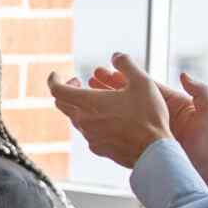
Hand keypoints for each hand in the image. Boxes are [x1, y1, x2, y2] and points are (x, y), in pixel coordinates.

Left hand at [45, 53, 175, 169]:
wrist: (154, 151)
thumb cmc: (148, 116)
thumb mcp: (143, 83)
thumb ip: (127, 65)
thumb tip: (117, 55)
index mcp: (88, 103)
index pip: (57, 90)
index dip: (54, 80)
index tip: (57, 74)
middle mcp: (83, 120)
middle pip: (62, 104)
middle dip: (66, 90)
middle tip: (78, 83)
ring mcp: (89, 136)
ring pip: (75, 118)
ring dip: (79, 106)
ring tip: (95, 99)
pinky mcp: (98, 148)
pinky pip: (87, 132)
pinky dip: (90, 121)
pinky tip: (106, 118)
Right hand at [99, 67, 207, 187]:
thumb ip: (201, 93)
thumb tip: (184, 75)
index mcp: (171, 103)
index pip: (143, 87)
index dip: (124, 77)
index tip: (107, 69)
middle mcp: (156, 115)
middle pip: (128, 97)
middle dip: (108, 88)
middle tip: (89, 79)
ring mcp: (147, 130)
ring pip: (121, 115)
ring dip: (104, 106)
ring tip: (84, 98)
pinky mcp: (142, 145)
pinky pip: (121, 133)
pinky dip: (108, 127)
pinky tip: (94, 123)